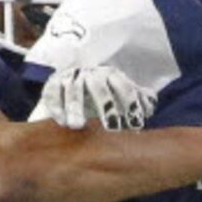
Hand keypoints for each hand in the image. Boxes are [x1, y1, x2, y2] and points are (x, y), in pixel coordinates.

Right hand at [35, 64, 156, 132]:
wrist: (69, 82)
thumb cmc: (100, 94)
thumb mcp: (119, 94)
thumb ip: (136, 99)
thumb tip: (150, 107)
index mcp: (111, 75)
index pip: (123, 86)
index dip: (130, 103)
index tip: (135, 124)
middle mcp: (91, 74)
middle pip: (99, 87)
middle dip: (106, 106)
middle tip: (112, 127)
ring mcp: (70, 78)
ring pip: (73, 90)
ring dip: (75, 107)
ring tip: (77, 126)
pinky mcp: (51, 85)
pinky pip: (52, 93)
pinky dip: (56, 106)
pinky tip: (61, 122)